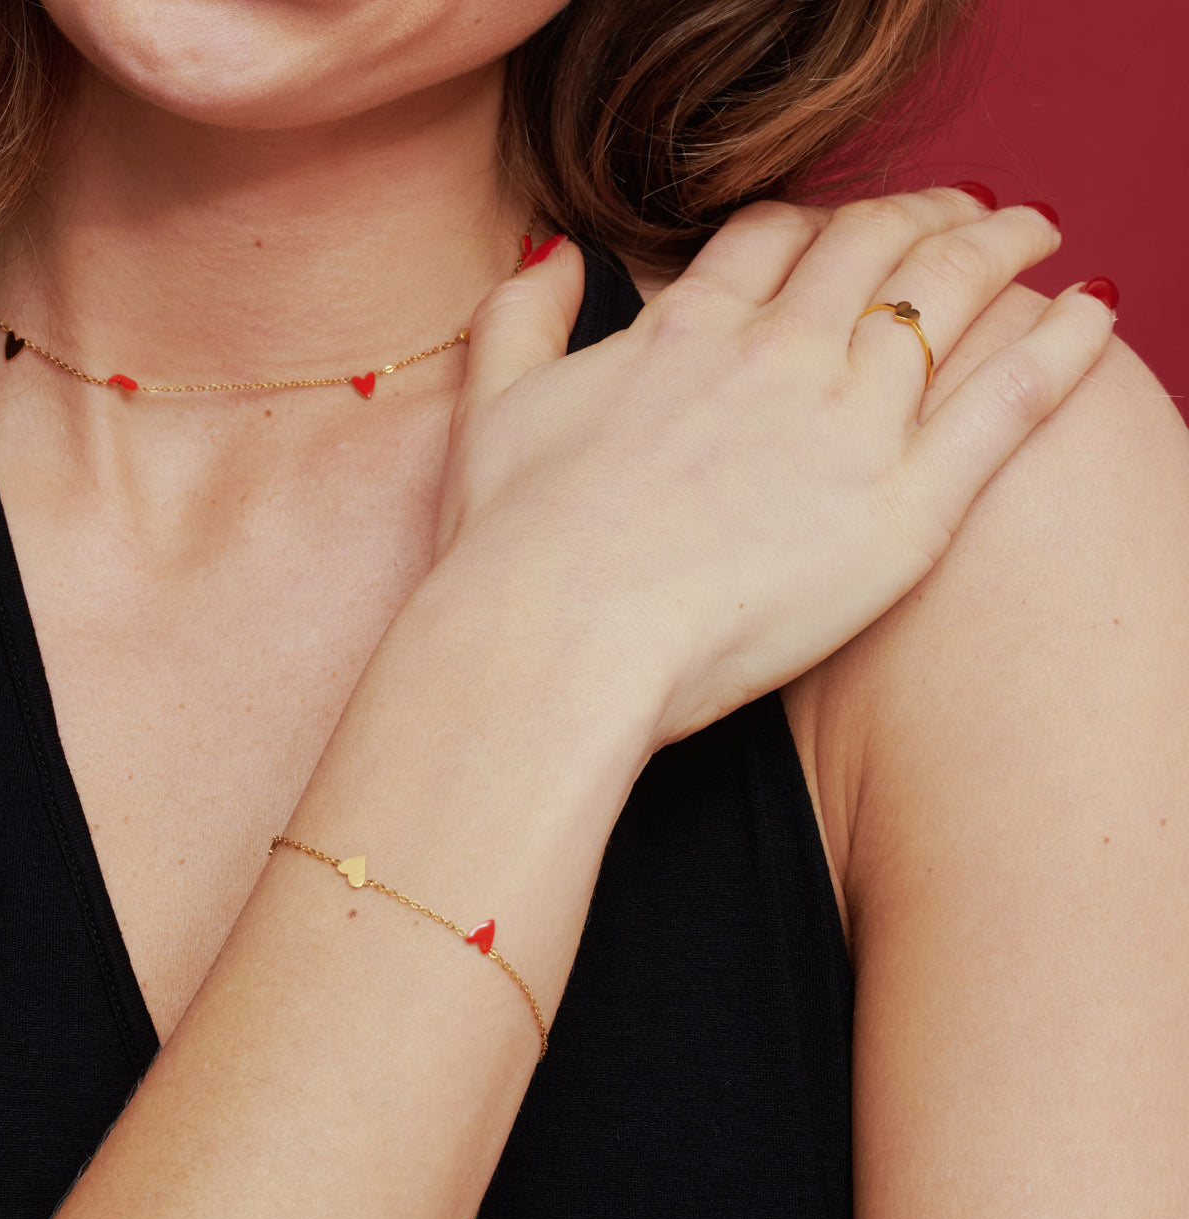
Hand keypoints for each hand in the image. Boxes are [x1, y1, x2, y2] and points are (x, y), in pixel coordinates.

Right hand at [426, 189, 1115, 753]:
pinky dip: (1063, 342)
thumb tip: (556, 253)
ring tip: (1032, 228)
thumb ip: (522, 316)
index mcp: (689, 329)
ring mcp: (849, 422)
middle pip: (872, 244)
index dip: (814, 220)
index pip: (774, 236)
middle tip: (955, 212)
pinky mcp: (904, 506)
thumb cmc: (514, 542)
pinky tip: (1093, 307)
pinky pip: (1011, 396)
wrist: (554, 637)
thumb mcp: (493, 406)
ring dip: (998, 243)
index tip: (840, 229)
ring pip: (950, 292)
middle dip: (918, 212)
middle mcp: (779, 353)